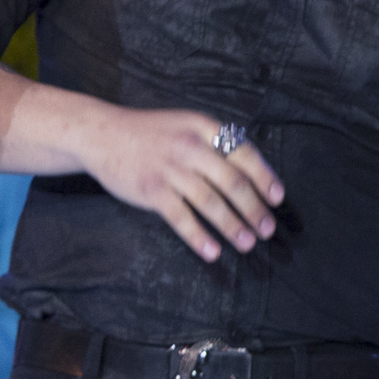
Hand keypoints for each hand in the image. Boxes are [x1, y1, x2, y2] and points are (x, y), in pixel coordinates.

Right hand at [74, 106, 284, 262]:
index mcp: (204, 128)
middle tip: (267, 229)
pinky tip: (213, 252)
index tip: (277, 198)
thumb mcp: (187, 126)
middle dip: (254, 209)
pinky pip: (181, 218)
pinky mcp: (151, 190)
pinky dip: (199, 237)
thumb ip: (215, 144)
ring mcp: (170, 169)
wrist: (101, 133)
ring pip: (210, 202)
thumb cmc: (151, 134)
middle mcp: (190, 147)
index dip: (264, 177)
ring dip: (233, 226)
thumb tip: (252, 175)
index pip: (244, 153)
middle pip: (232, 182)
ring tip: (247, 243)